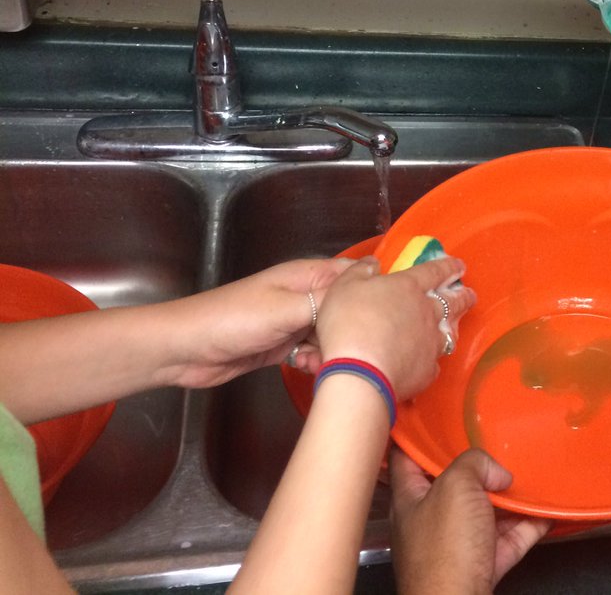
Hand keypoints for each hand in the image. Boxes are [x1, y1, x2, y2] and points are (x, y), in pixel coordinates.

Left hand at [164, 257, 356, 388]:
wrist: (186, 351)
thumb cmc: (233, 320)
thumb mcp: (286, 308)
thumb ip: (329, 298)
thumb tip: (373, 276)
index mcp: (306, 275)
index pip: (354, 274)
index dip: (373, 289)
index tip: (390, 313)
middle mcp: (304, 295)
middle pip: (345, 308)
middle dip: (352, 327)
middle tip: (353, 346)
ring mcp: (293, 320)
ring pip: (331, 332)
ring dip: (333, 348)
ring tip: (326, 361)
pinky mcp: (283, 345)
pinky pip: (313, 350)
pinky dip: (315, 360)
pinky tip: (309, 369)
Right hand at [315, 256, 475, 399]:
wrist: (360, 373)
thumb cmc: (349, 324)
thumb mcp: (345, 286)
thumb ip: (360, 271)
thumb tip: (373, 262)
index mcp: (408, 287)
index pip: (434, 271)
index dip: (448, 266)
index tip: (460, 265)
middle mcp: (426, 313)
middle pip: (452, 301)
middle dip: (463, 296)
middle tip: (470, 294)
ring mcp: (430, 343)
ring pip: (449, 332)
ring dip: (454, 326)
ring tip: (455, 325)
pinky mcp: (427, 370)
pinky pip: (434, 363)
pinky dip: (432, 361)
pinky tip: (429, 362)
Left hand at [390, 448, 550, 593]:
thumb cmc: (444, 550)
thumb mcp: (455, 487)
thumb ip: (474, 464)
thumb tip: (496, 473)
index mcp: (410, 497)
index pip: (407, 457)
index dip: (420, 434)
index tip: (435, 414)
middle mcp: (431, 519)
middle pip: (456, 483)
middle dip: (479, 465)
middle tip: (499, 441)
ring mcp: (459, 543)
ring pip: (487, 511)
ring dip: (510, 495)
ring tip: (531, 472)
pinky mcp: (485, 563)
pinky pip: (511, 537)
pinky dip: (530, 522)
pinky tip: (546, 507)